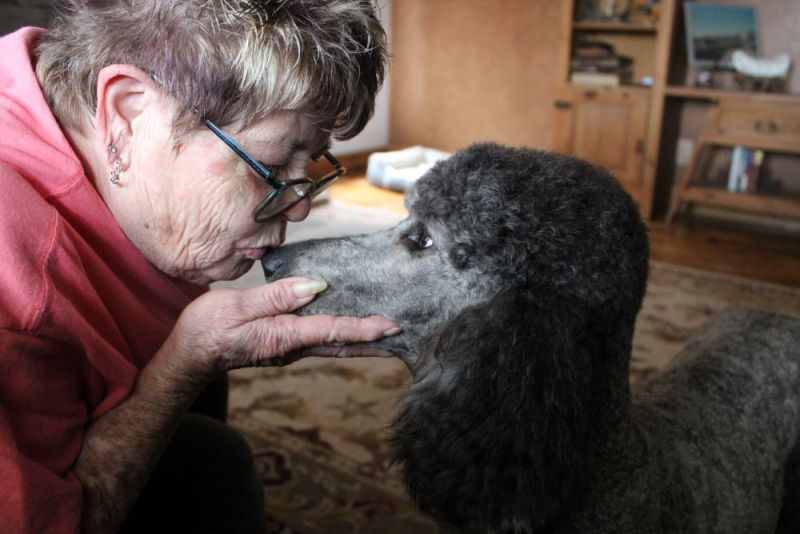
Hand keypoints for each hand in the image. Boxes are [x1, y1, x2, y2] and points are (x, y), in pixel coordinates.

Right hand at [163, 277, 399, 386]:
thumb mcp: (238, 306)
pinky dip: (344, 336)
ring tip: (389, 333)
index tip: (390, 327)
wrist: (188, 357)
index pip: (332, 330)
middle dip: (374, 340)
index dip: (363, 328)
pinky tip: (353, 329)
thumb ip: (277, 296)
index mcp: (284, 335)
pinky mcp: (285, 344)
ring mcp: (290, 348)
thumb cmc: (207, 330)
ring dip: (362, 340)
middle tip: (404, 333)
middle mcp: (293, 346)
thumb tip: (316, 286)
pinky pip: (322, 341)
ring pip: (334, 344)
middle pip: (342, 343)